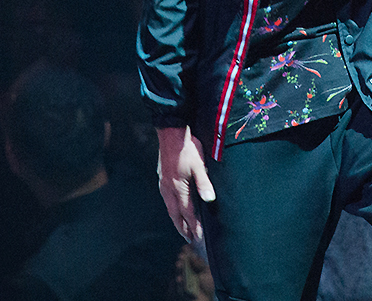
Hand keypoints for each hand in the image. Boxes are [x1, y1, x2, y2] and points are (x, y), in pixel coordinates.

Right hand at [157, 126, 215, 241]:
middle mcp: (168, 188)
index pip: (187, 212)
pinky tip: (175, 206)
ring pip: (169, 207)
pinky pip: (167, 198)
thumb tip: (209, 200)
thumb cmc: (188, 148)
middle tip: (190, 239)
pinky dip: (172, 207)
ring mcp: (163, 183)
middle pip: (175, 214)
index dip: (194, 225)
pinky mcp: (162, 177)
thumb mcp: (199, 165)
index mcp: (178, 187)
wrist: (171, 133)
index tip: (199, 237)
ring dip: (176, 219)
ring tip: (182, 227)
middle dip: (183, 227)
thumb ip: (203, 183)